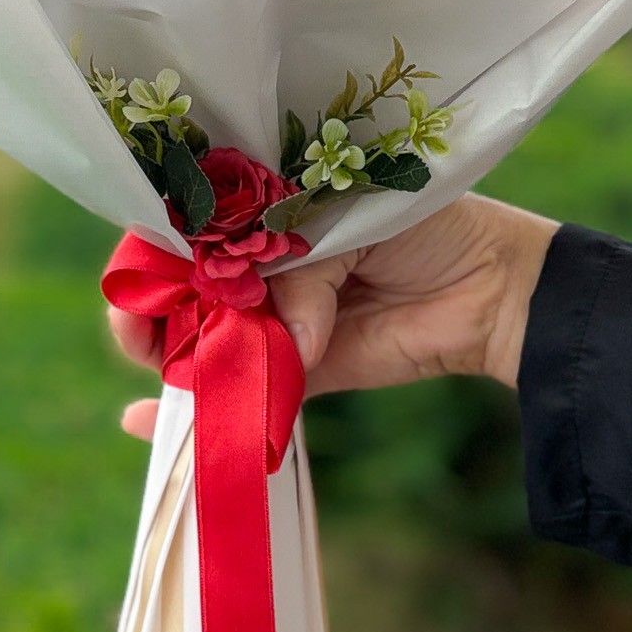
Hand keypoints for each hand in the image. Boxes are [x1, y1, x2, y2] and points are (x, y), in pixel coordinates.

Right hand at [110, 195, 558, 439]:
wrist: (493, 285)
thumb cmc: (423, 223)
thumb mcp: (345, 221)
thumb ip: (300, 275)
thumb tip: (275, 344)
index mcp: (263, 210)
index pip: (186, 223)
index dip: (153, 244)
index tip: (139, 264)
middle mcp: (256, 267)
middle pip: (177, 289)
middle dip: (146, 305)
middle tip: (137, 322)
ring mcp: (271, 324)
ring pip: (196, 342)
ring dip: (163, 353)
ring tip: (153, 355)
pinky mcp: (294, 375)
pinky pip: (238, 393)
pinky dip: (192, 410)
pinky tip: (140, 421)